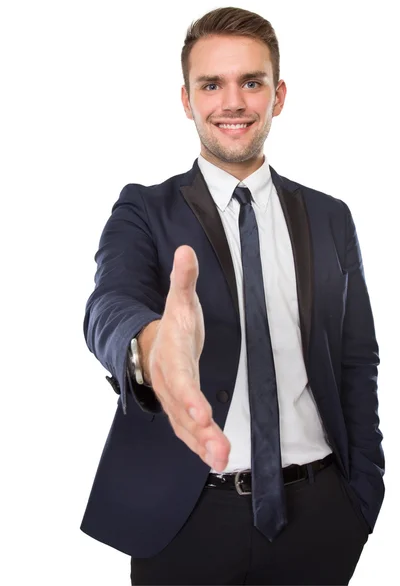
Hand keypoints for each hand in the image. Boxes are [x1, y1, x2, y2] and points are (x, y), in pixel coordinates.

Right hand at [147, 245, 230, 471]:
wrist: (152, 342)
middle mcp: (169, 383)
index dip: (189, 397)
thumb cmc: (172, 323)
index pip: (179, 379)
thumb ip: (184, 279)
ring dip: (203, 445)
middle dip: (200, 430)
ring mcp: (173, 400)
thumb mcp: (179, 299)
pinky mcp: (181, 410)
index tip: (202, 414)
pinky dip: (202, 446)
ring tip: (222, 459)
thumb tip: (186, 249)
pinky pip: (189, 432)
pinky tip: (218, 459)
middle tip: (219, 448)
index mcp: (170, 357)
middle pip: (182, 410)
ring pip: (185, 427)